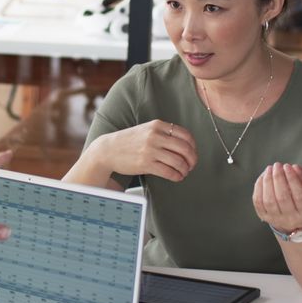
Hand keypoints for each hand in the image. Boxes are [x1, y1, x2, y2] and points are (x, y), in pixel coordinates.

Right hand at [83, 120, 197, 181]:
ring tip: (183, 172)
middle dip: (192, 159)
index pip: (185, 135)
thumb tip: (185, 145)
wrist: (108, 150)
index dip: (193, 146)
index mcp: (157, 125)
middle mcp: (155, 136)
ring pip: (179, 162)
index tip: (192, 153)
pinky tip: (177, 177)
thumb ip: (163, 133)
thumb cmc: (128, 141)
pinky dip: (177, 176)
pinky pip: (169, 172)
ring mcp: (150, 150)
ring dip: (185, 169)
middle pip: (185, 149)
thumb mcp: (146, 130)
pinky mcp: (145, 164)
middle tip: (192, 165)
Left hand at [252, 163, 301, 233]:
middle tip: (277, 165)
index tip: (287, 166)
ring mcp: (276, 219)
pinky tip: (263, 177)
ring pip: (269, 201)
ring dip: (267, 182)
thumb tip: (295, 167)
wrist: (293, 218)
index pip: (299, 196)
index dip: (292, 180)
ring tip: (269, 169)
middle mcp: (291, 219)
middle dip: (278, 178)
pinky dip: (259, 187)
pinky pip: (258, 202)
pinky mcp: (264, 217)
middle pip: (282, 198)